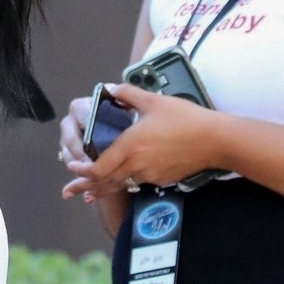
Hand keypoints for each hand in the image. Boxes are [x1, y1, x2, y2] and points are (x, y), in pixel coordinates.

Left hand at [62, 84, 226, 201]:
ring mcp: (150, 175)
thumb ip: (127, 94)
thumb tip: (109, 88)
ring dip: (102, 189)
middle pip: (105, 182)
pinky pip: (137, 183)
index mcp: (130, 145)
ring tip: (87, 195)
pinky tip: (118, 183)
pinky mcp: (162, 180)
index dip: (82, 171)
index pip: (98, 167)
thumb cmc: (185, 118)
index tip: (71, 168)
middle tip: (68, 191)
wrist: (216, 140)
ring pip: (120, 185)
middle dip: (84, 186)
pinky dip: (122, 185)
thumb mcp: (153, 101)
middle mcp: (137, 165)